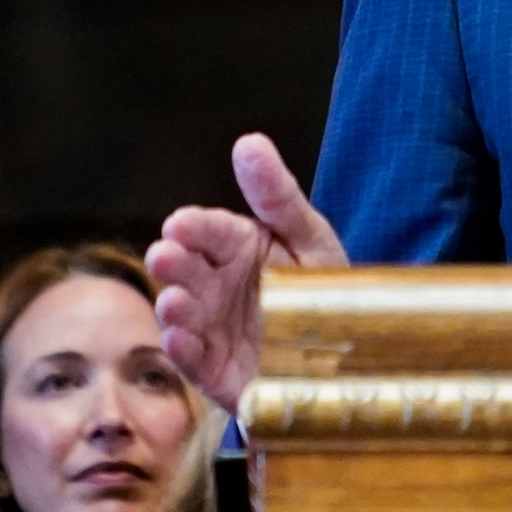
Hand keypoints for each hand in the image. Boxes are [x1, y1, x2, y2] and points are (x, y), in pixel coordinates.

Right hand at [148, 133, 349, 410]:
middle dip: (172, 262)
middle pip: (186, 269)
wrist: (346, 353)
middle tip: (165, 256)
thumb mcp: (309, 238)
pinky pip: (193, 360)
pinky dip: (183, 351)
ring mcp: (211, 326)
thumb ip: (278, 196)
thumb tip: (249, 142)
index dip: (194, 227)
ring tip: (174, 300)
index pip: (209, 230)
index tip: (180, 224)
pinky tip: (180, 340)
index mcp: (237, 246)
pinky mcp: (214, 368)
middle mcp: (215, 284)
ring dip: (173, 307)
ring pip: (181, 314)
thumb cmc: (321, 288)